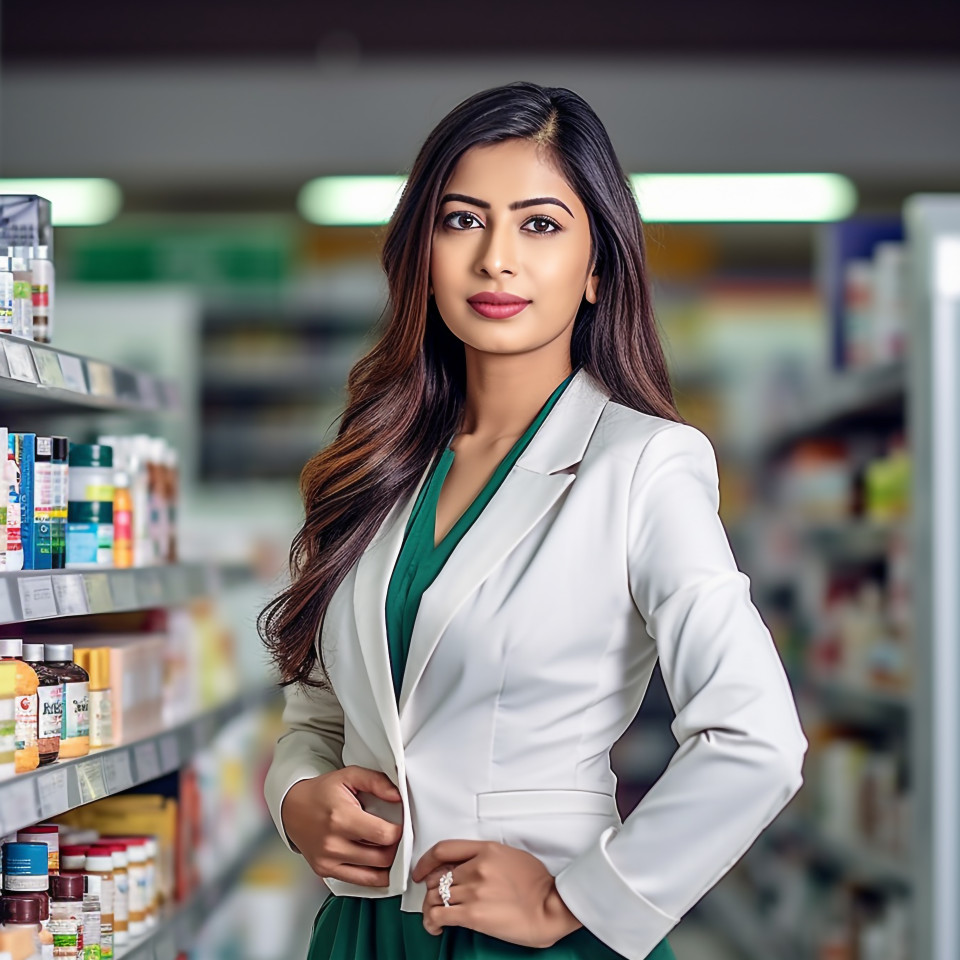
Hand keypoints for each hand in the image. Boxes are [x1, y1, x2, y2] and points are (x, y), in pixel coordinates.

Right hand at [280, 765, 402, 886]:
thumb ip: (377, 782)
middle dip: (396, 848)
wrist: (292, 808)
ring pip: (374, 874)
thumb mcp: (349, 776)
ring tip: (388, 848)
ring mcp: (328, 861)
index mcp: (341, 818)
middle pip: (382, 858)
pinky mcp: (325, 871)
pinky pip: (360, 881)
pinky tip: (379, 864)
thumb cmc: (322, 792)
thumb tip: (399, 796)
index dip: (400, 832)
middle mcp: (333, 844)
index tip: (401, 825)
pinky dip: (374, 875)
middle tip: (397, 837)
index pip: (383, 835)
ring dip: (387, 863)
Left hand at [413, 840, 582, 947]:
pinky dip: (431, 922)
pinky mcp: (472, 914)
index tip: (421, 870)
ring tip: (435, 916)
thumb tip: (467, 868)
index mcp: (486, 850)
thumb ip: (486, 858)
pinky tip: (435, 927)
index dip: (426, 861)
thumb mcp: (511, 856)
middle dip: (433, 891)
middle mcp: (476, 867)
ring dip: (431, 908)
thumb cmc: (539, 885)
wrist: (550, 907)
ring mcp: (473, 890)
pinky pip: (438, 915)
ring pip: (434, 897)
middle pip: (437, 878)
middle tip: (435, 900)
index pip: (444, 849)